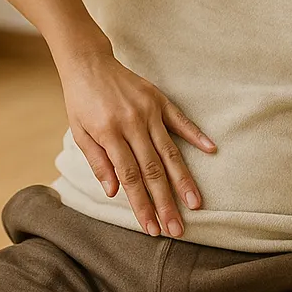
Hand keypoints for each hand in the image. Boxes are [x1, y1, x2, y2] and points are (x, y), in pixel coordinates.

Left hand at [55, 46, 215, 237]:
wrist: (88, 63)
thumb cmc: (81, 101)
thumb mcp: (79, 132)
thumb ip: (97, 162)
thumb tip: (113, 192)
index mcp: (109, 132)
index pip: (129, 177)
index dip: (141, 204)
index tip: (152, 228)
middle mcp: (132, 122)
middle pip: (152, 169)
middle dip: (165, 202)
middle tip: (176, 228)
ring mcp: (148, 110)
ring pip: (169, 151)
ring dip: (183, 180)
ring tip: (195, 203)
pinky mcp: (158, 99)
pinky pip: (180, 120)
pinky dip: (196, 134)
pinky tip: (211, 150)